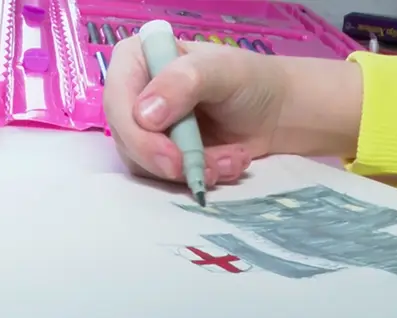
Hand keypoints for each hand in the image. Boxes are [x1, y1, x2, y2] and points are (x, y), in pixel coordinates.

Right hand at [102, 38, 361, 186]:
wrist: (279, 112)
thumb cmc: (250, 80)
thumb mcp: (221, 71)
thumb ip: (182, 83)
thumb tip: (143, 115)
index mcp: (138, 60)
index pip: (117, 99)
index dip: (137, 134)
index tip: (171, 155)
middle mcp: (134, 94)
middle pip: (126, 138)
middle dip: (167, 161)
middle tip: (206, 171)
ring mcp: (146, 129)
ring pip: (145, 164)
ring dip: (191, 169)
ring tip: (230, 161)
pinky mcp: (162, 156)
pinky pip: (165, 178)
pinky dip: (199, 177)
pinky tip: (229, 165)